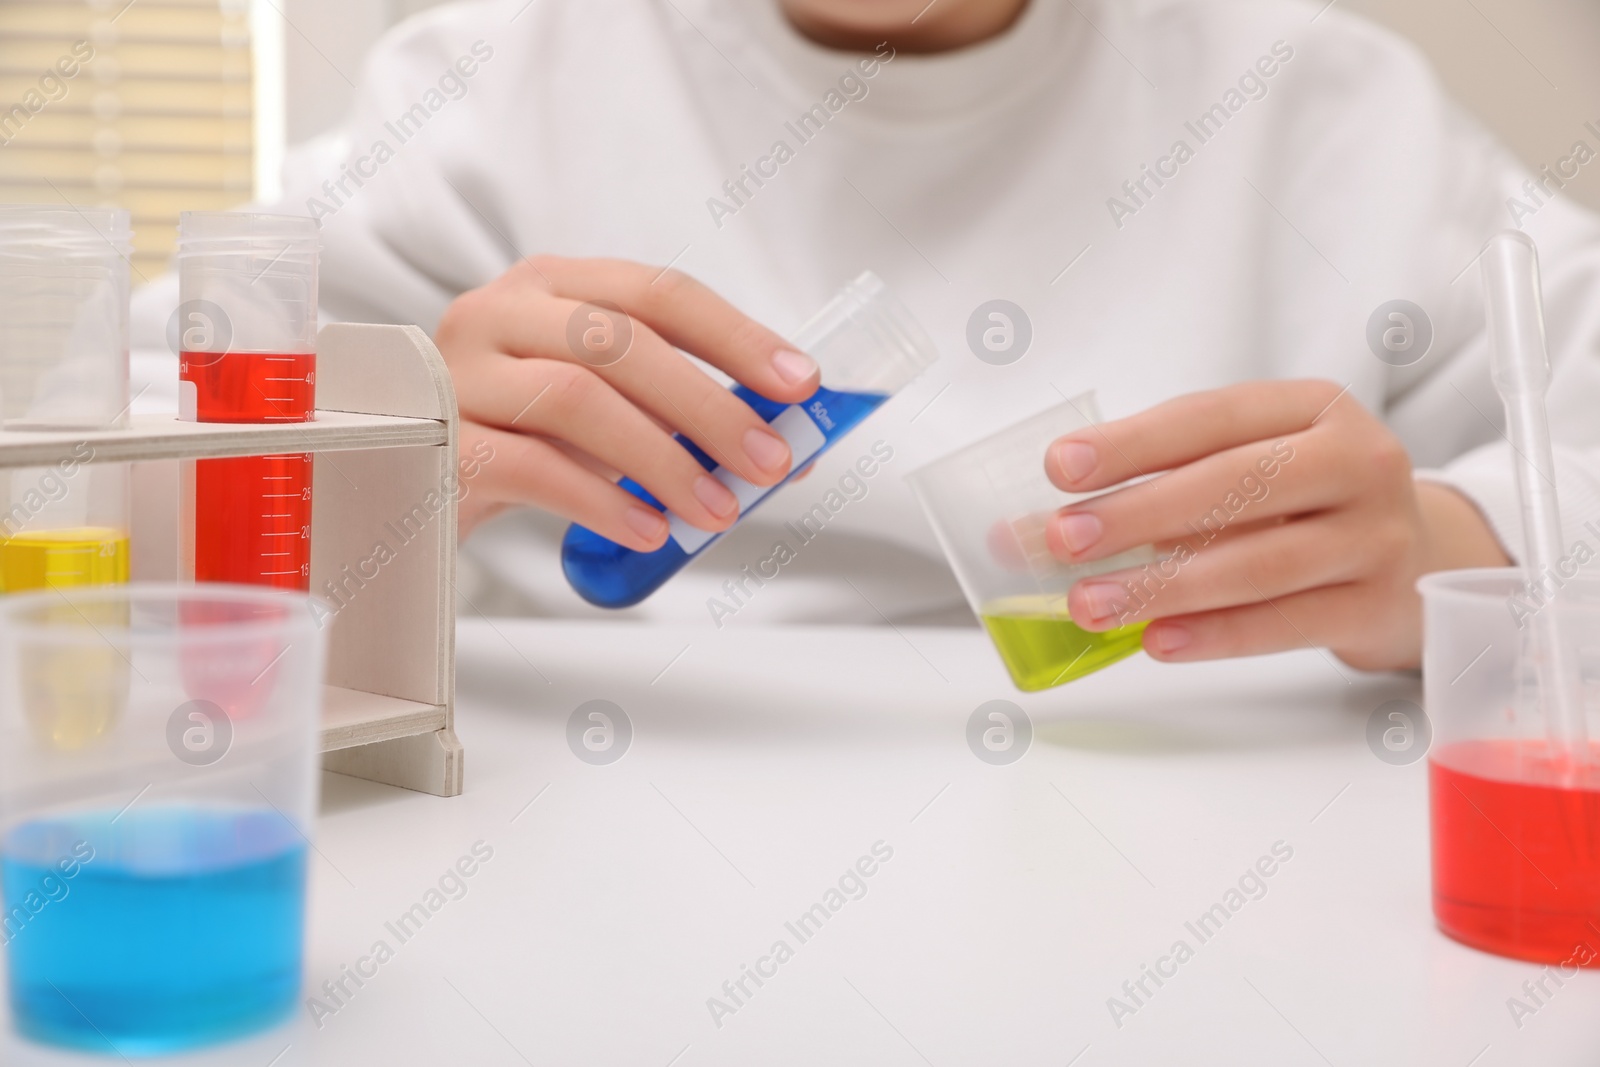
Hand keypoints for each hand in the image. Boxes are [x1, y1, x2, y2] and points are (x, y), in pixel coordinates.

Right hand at [434, 257, 819, 542]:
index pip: (658, 292)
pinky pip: (527, 467)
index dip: (736, 336)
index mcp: (553, 285)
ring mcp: (458, 373)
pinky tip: (646, 530)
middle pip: (621, 342)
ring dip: (663, 459)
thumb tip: (790, 447)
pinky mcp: (431, 442)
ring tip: (717, 511)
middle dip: (710, 406)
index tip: (801, 384)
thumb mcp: (601, 411)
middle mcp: (501, 312)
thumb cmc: (517, 435)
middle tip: (770, 463)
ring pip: (576, 398)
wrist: (396, 475)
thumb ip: (679, 416)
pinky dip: (600, 500)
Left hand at [1044, 380, 1509, 670]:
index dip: (1134, 443)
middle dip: (1140, 513)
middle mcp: (1358, 461)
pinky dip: (1215, 635)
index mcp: (1314, 408)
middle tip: (1065, 539)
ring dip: (1164, 586)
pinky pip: (1285, 624)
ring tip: (1092, 603)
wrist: (1423, 559)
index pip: (1212, 418)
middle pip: (1237, 485)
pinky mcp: (1377, 606)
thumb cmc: (1307, 503)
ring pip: (1258, 563)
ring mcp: (1376, 536)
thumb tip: (1036, 528)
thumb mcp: (1254, 466)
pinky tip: (1156, 641)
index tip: (1061, 467)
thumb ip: (1160, 482)